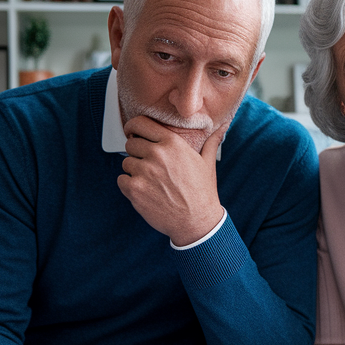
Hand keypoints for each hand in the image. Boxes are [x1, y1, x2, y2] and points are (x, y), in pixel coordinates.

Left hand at [117, 115, 228, 245]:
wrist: (196, 222)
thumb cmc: (202, 192)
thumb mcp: (208, 163)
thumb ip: (211, 141)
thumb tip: (223, 126)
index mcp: (172, 143)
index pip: (140, 123)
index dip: (134, 127)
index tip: (133, 133)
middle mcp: (156, 154)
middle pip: (131, 144)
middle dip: (137, 153)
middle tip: (148, 165)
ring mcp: (144, 172)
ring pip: (126, 163)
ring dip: (134, 171)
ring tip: (150, 181)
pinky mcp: (135, 190)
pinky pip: (121, 180)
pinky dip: (129, 186)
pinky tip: (144, 191)